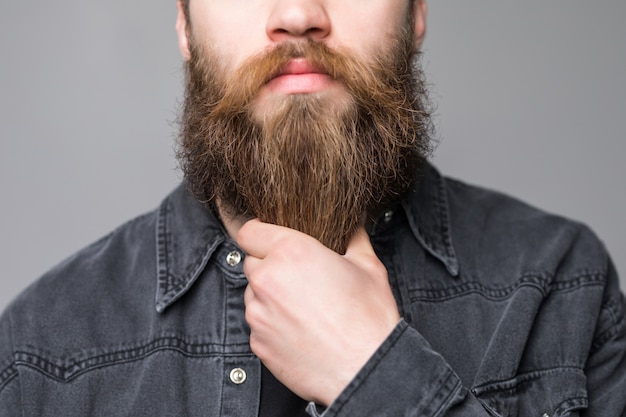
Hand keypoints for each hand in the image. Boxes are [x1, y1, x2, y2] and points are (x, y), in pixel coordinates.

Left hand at [239, 219, 399, 405]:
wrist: (366, 370)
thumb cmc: (369, 319)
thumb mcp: (368, 266)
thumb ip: (353, 238)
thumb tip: (353, 225)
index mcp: (291, 252)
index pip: (250, 231)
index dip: (260, 233)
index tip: (270, 239)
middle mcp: (267, 280)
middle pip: (250, 262)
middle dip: (269, 266)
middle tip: (298, 275)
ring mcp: (259, 314)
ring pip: (253, 294)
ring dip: (269, 295)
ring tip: (303, 306)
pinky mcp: (258, 343)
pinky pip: (258, 324)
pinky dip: (273, 324)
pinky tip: (300, 329)